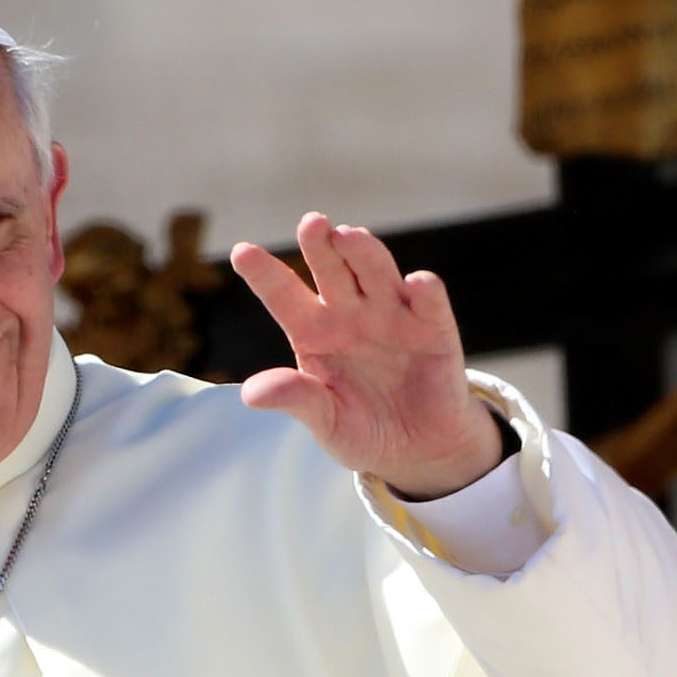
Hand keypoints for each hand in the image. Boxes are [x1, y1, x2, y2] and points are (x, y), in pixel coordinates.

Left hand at [230, 212, 501, 498]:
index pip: (283, 295)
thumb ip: (296, 399)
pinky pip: (429, 304)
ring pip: (376, 273)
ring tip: (350, 235)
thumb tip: (250, 394)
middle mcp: (351, 312)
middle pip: (332, 270)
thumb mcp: (325, 421)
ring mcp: (393, 316)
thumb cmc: (362, 430)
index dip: (263, 273)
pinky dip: (425, 291)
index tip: (242, 252)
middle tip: (312, 224)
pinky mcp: (434, 330)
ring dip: (364, 253)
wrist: (419, 453)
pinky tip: (417, 283)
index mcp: (314, 330)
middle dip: (321, 246)